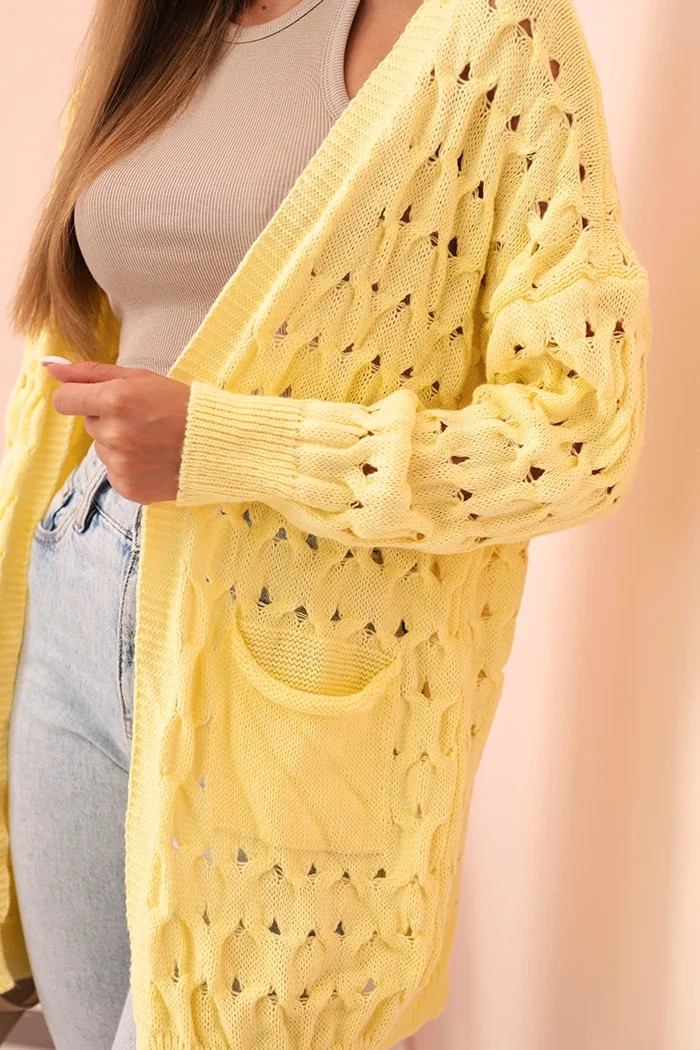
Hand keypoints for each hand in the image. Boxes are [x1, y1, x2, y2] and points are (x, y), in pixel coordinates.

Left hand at [41, 357, 191, 503]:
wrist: (218, 446)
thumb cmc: (182, 405)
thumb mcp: (140, 378)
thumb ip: (91, 373)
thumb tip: (50, 366)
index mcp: (115, 400)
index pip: (65, 400)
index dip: (78, 397)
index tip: (96, 399)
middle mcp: (113, 434)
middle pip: (89, 424)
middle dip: (109, 419)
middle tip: (144, 419)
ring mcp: (120, 464)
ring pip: (102, 449)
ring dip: (119, 444)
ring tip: (152, 441)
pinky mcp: (127, 486)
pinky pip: (114, 472)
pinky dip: (129, 467)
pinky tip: (153, 460)